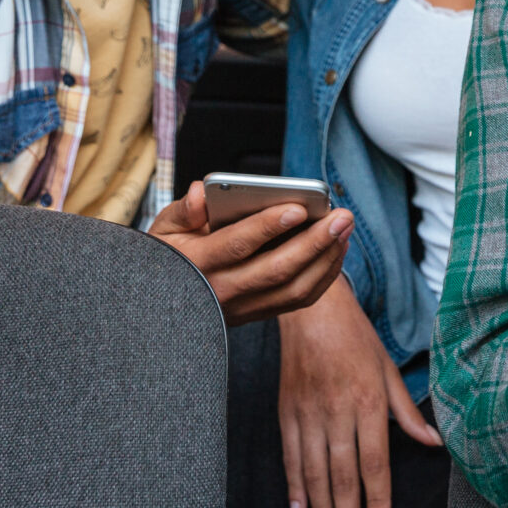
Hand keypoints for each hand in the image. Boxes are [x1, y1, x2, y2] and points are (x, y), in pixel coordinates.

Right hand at [150, 181, 352, 325]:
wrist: (164, 305)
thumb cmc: (169, 256)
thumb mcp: (162, 230)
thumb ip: (183, 210)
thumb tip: (202, 192)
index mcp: (196, 264)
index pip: (237, 244)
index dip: (267, 226)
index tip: (297, 207)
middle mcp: (221, 291)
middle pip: (276, 269)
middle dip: (314, 241)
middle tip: (341, 216)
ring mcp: (242, 308)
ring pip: (293, 288)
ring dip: (325, 258)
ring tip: (344, 228)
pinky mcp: (258, 315)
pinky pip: (299, 299)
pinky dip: (324, 275)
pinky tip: (337, 249)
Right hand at [277, 284, 441, 507]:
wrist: (311, 310)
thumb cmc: (356, 338)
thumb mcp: (389, 369)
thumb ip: (408, 412)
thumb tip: (435, 443)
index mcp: (368, 402)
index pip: (374, 461)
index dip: (376, 498)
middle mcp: (337, 412)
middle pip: (342, 475)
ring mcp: (308, 414)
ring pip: (313, 473)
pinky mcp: (286, 413)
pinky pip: (290, 457)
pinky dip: (294, 488)